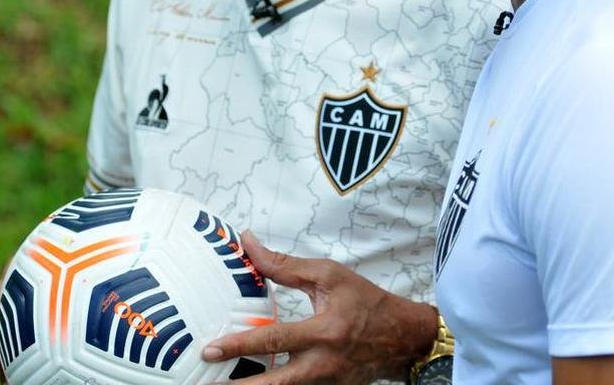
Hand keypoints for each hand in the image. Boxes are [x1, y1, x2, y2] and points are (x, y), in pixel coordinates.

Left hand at [202, 232, 437, 383]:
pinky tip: (253, 384)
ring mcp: (327, 382)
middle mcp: (324, 363)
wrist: (403, 337)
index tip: (212, 349)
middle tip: (209, 384)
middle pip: (275, 384)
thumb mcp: (328, 275)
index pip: (274, 341)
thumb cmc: (366, 301)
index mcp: (324, 332)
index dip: (240, 345)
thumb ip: (284, 264)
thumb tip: (248, 243)